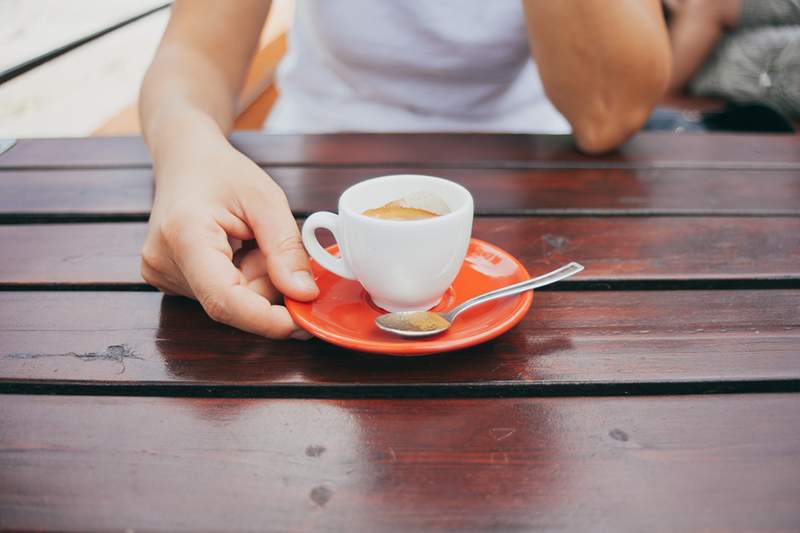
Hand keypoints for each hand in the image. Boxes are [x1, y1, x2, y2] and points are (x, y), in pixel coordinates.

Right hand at [141, 142, 318, 338]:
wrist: (185, 160)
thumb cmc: (223, 172)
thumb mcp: (266, 199)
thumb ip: (285, 248)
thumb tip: (304, 295)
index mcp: (183, 235)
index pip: (225, 300)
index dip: (266, 320)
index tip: (302, 323)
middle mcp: (163, 262)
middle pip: (232, 303)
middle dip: (267, 286)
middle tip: (272, 247)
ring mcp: (161, 275)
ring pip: (230, 302)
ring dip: (254, 281)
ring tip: (248, 241)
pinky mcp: (168, 282)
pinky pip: (220, 295)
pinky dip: (240, 280)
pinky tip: (235, 251)